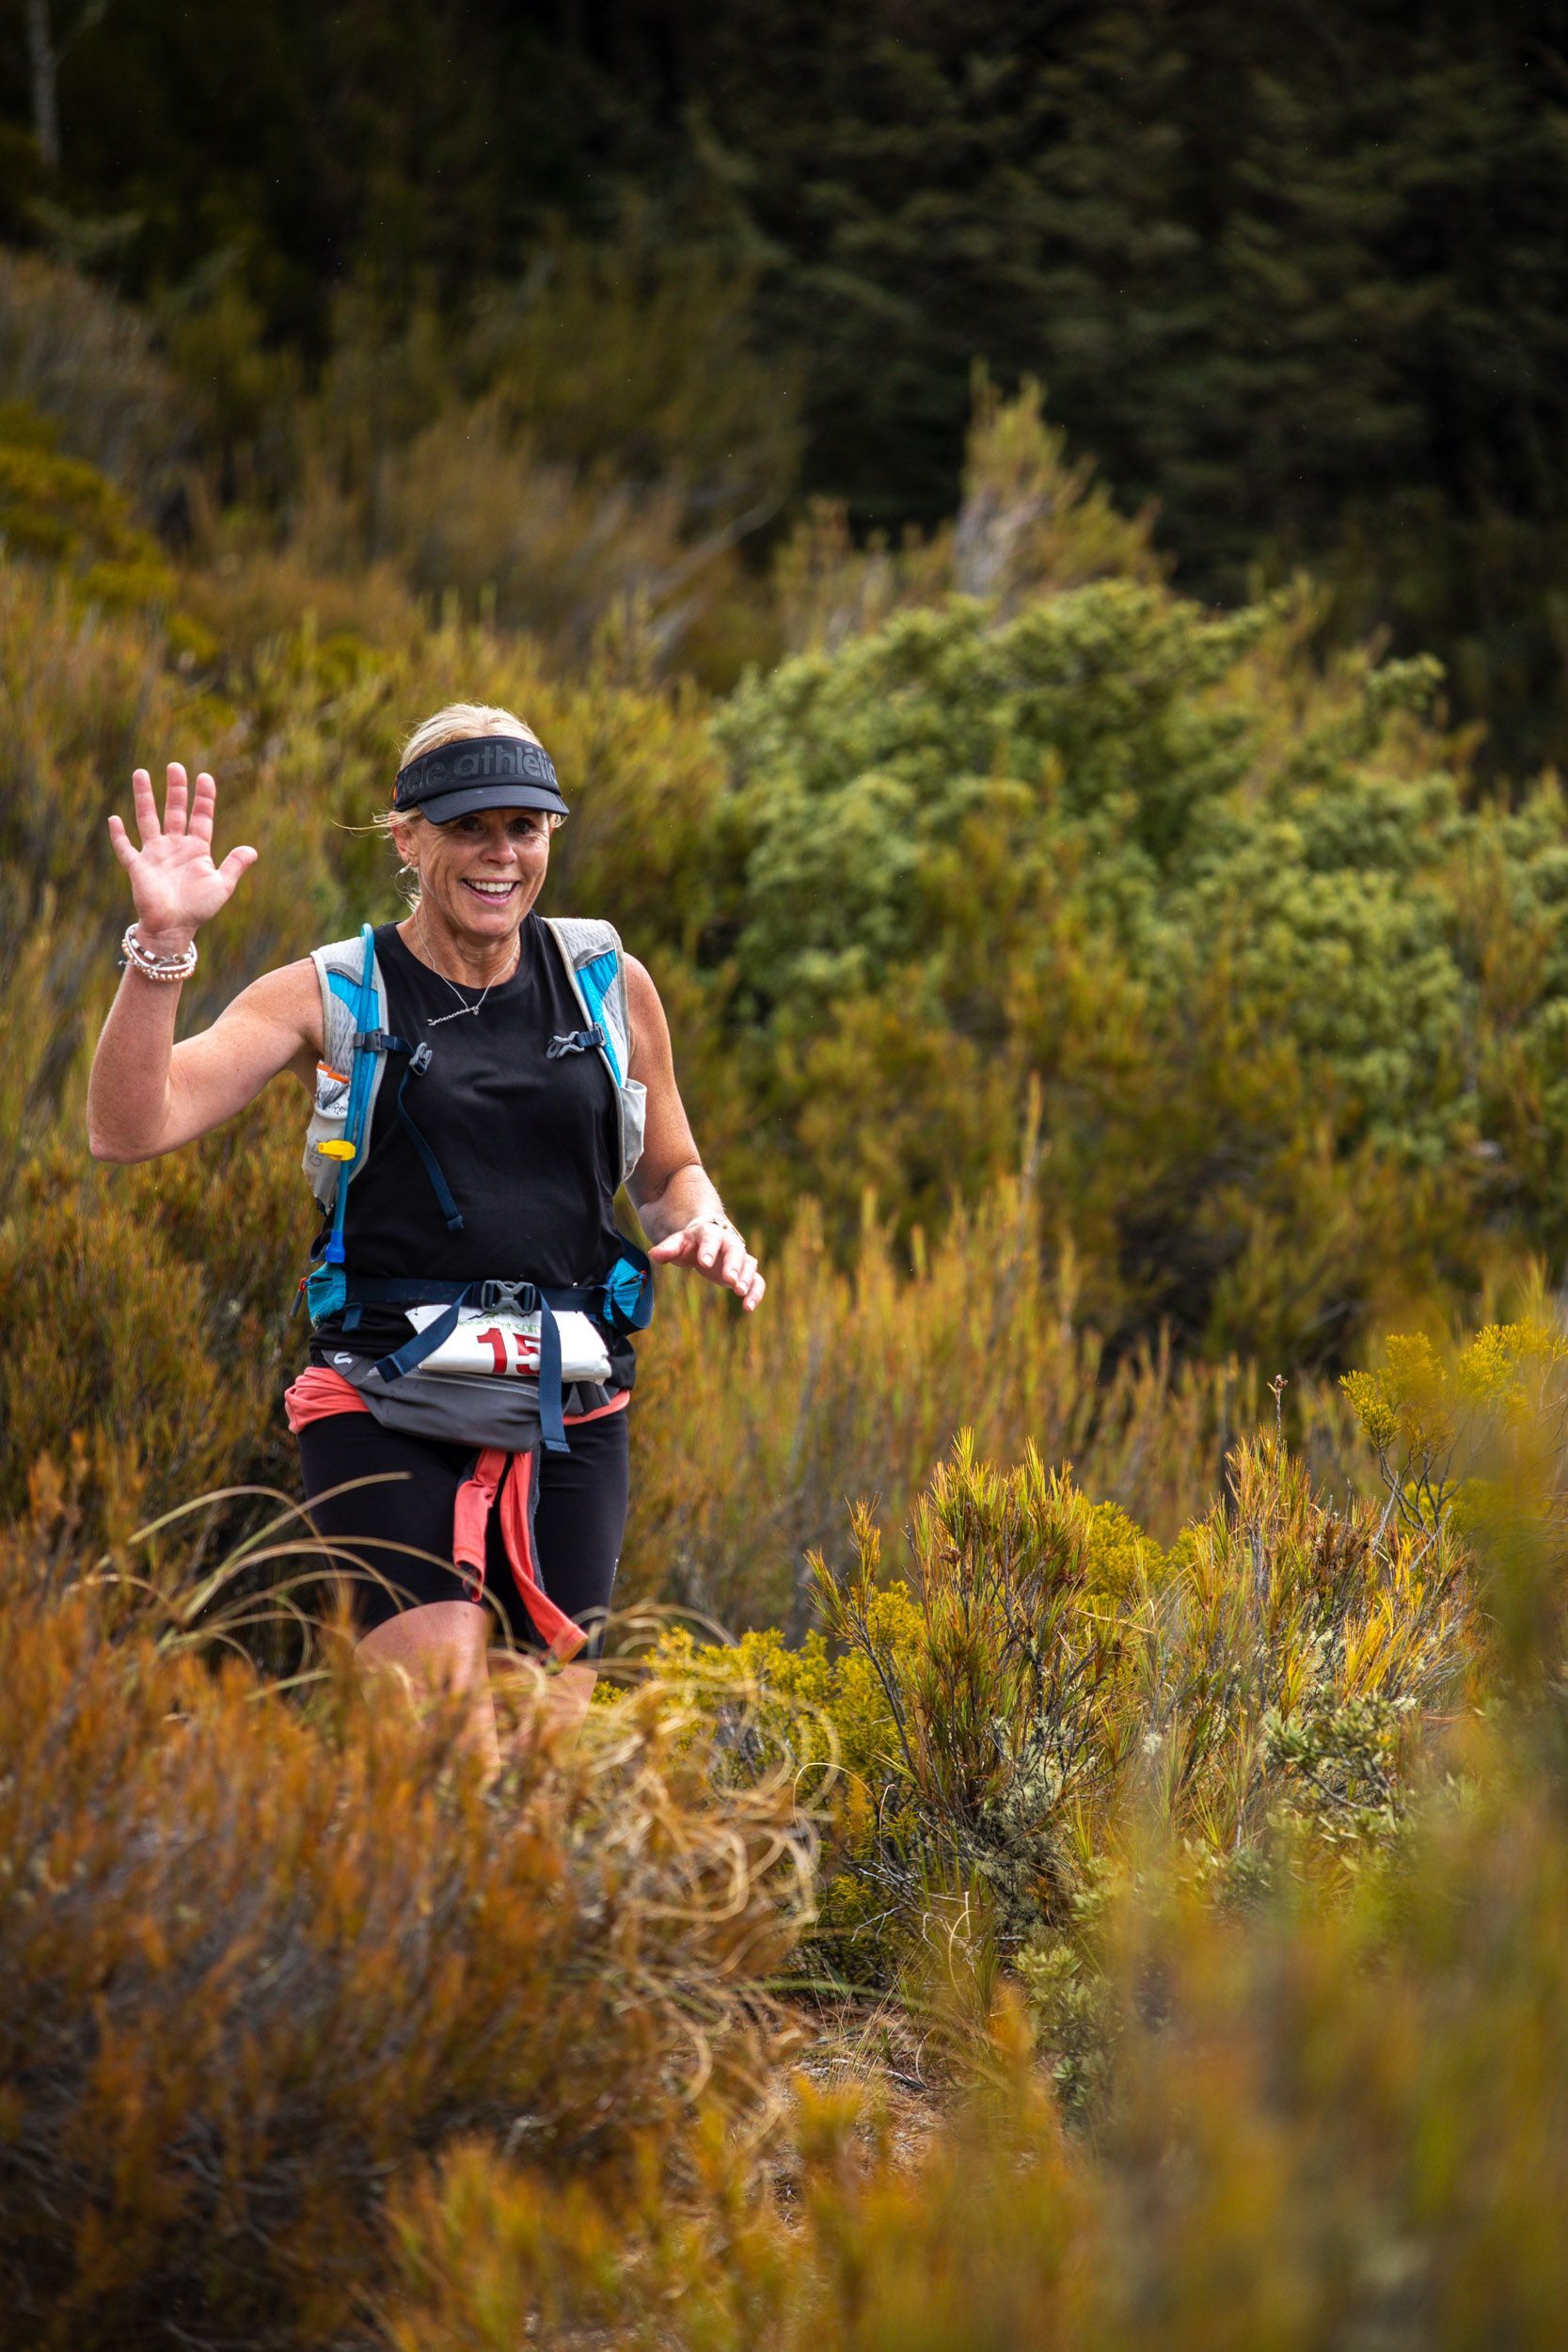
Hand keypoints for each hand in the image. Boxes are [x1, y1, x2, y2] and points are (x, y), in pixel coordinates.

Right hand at [108, 764, 257, 948]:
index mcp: (196, 849)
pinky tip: (115, 819)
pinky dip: (119, 835)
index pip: (201, 817)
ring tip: (141, 773)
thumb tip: (252, 850)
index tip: (205, 777)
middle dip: (175, 789)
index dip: (203, 798)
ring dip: (144, 797)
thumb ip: (235, 866)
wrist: (174, 928)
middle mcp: (174, 847)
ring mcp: (154, 854)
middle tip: (175, 766)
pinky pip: (125, 848)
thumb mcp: (222, 886)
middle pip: (174, 811)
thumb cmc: (198, 909)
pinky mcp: (138, 866)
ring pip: (147, 819)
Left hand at [648, 1214, 764, 1310]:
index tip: (704, 1263)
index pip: (711, 1238)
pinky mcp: (744, 1272)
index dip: (708, 1249)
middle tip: (730, 1281)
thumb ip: (667, 1249)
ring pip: (749, 1265)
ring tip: (740, 1293)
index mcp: (710, 1233)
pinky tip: (749, 1308)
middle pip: (736, 1251)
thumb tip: (654, 1254)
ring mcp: (739, 1258)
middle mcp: (729, 1243)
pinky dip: (756, 1293)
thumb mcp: (676, 1243)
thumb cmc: (689, 1242)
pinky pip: (757, 1281)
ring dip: (747, 1279)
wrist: (705, 1238)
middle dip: (734, 1266)